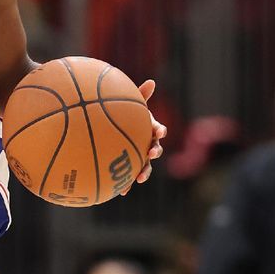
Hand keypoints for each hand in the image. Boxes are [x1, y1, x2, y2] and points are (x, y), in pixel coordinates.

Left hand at [121, 79, 166, 195]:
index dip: (160, 130)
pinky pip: (130, 175)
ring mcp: (140, 156)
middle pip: (155, 149)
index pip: (158, 129)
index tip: (160, 131)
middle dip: (155, 152)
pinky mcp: (131, 166)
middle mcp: (148, 143)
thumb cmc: (126, 116)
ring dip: (144, 171)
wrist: (114, 131)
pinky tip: (122, 191)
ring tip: (140, 178)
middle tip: (152, 153)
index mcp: (149, 129)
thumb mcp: (132, 106)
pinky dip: (127, 183)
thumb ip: (140, 96)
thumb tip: (152, 81)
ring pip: (145, 165)